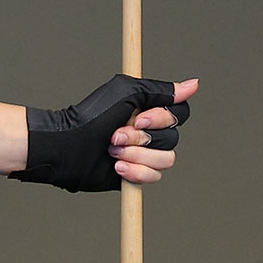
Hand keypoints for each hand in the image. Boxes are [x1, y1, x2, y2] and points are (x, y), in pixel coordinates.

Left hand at [12, 74, 199, 192]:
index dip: (162, 119)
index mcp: (148, 110)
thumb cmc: (92, 116)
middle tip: (115, 135)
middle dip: (141, 138)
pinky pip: (154, 177)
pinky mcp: (136, 174)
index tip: (140, 117)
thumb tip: (193, 85)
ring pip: (166, 160)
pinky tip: (115, 166)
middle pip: (173, 138)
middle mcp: (149, 132)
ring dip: (137, 155)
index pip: (179, 114)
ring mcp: (143, 154)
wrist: (70, 147)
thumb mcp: (127, 93)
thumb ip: (162, 90)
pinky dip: (135, 171)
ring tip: (112, 150)